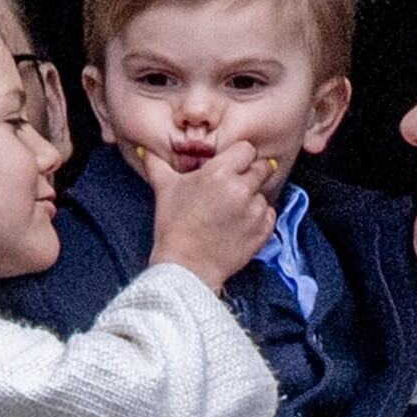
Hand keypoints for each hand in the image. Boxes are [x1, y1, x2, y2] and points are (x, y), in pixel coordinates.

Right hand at [142, 141, 275, 293]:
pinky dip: (259, 218)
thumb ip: (157, 165)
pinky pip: (270, 214)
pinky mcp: (263, 231)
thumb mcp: (165, 189)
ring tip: (231, 211)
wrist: (185, 267)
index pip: (246, 149)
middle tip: (233, 188)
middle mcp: (241, 188)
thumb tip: (146, 151)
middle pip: (261, 168)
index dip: (239, 156)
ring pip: (264, 193)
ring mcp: (254, 211)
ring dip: (253, 198)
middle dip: (249, 174)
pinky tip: (239, 224)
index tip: (232, 165)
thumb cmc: (174, 226)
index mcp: (219, 172)